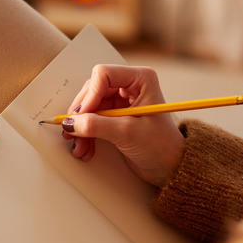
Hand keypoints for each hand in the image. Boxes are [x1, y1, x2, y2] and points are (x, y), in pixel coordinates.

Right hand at [62, 65, 184, 186]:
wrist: (170, 167)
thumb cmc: (162, 146)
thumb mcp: (128, 133)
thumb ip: (97, 126)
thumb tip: (71, 123)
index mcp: (140, 80)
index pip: (104, 74)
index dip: (90, 95)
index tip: (82, 115)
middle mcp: (129, 86)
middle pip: (92, 90)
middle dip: (82, 114)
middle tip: (73, 131)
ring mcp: (121, 102)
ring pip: (89, 107)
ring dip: (81, 127)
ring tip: (79, 145)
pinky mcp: (114, 117)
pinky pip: (92, 120)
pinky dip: (86, 133)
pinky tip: (85, 147)